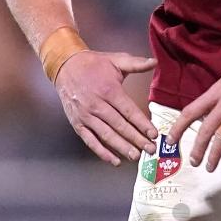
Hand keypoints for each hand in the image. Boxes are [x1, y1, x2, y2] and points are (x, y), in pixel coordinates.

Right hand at [55, 50, 157, 166]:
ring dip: (122, 147)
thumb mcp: (116, 60)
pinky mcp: (77, 123)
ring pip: (107, 135)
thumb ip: (136, 63)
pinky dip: (102, 152)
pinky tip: (114, 160)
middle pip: (120, 126)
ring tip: (136, 156)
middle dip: (137, 139)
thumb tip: (154, 62)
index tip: (153, 134)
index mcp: (109, 90)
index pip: (129, 111)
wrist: (66, 66)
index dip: (142, 124)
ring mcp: (86, 116)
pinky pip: (90, 141)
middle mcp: (97, 105)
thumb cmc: (93, 64)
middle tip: (150, 149)